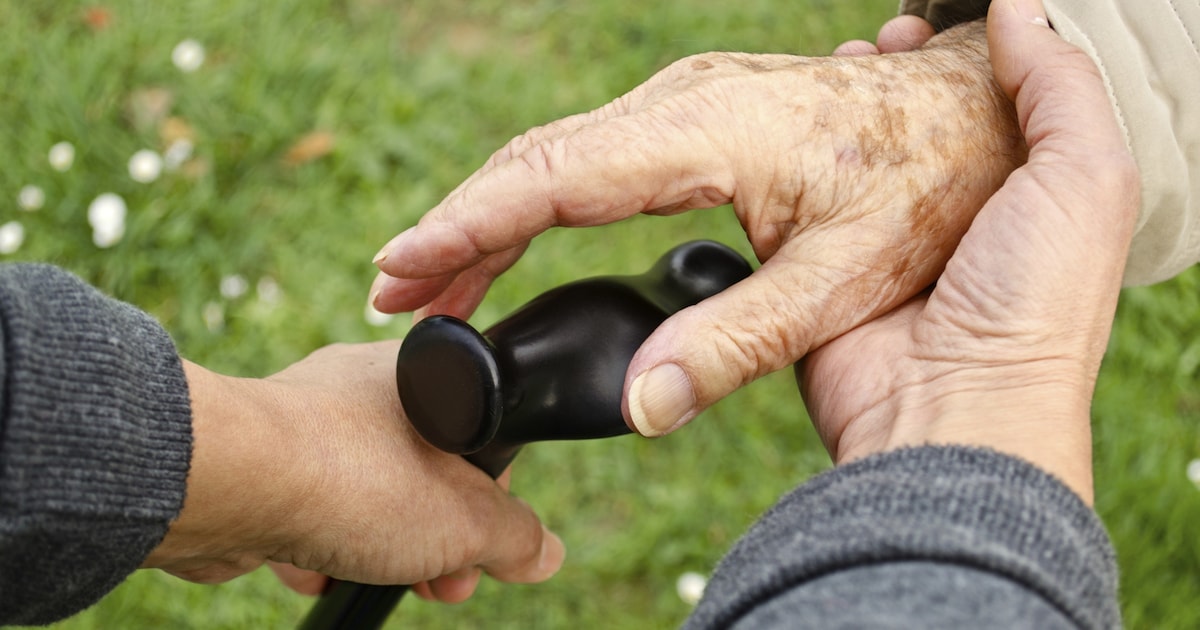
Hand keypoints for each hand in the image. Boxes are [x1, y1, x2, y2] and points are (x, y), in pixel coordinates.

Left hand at [141, 341, 564, 603]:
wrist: (229, 481)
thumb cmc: (353, 476)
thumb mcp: (465, 519)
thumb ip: (514, 537)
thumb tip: (543, 554)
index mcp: (424, 373)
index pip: (479, 436)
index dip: (491, 500)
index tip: (488, 546)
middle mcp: (362, 388)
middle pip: (421, 472)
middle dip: (436, 539)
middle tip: (443, 581)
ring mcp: (306, 423)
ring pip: (362, 496)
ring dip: (378, 549)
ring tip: (376, 579)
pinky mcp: (259, 462)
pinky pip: (306, 509)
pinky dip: (316, 548)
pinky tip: (316, 573)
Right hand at [370, 19, 1023, 437]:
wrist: (979, 120)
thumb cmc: (928, 189)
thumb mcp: (840, 278)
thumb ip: (735, 341)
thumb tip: (639, 405)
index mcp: (709, 135)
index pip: (553, 180)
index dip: (468, 228)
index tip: (402, 270)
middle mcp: (684, 102)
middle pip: (534, 162)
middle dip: (456, 228)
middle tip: (394, 292)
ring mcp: (688, 99)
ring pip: (554, 153)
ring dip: (488, 213)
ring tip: (433, 276)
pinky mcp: (695, 112)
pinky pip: (592, 151)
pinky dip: (535, 197)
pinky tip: (513, 234)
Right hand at [797, 0, 1139, 503]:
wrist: (952, 410)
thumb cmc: (1034, 303)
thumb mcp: (1085, 178)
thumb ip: (1060, 88)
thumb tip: (1017, 11)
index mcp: (1015, 196)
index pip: (981, 107)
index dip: (951, 61)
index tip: (920, 30)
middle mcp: (945, 221)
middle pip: (906, 131)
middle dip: (884, 83)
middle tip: (868, 46)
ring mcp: (876, 253)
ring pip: (846, 168)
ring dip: (832, 119)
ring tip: (827, 71)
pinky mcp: (815, 282)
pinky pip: (792, 220)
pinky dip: (784, 180)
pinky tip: (782, 138)